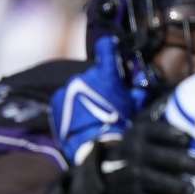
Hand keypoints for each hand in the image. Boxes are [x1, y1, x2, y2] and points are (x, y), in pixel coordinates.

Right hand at [43, 110, 194, 193]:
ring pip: (155, 181)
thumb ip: (156, 117)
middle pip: (161, 157)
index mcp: (136, 134)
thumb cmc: (132, 153)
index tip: (189, 140)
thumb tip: (175, 96)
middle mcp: (130, 153)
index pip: (157, 131)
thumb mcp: (139, 132)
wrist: (101, 181)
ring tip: (193, 191)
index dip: (175, 135)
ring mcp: (128, 176)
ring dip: (176, 186)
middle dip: (184, 163)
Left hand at [50, 36, 143, 165]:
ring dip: (83, 96)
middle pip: (92, 75)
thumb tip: (138, 89)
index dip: (108, 46)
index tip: (109, 47)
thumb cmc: (118, 127)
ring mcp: (67, 88)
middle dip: (98, 85)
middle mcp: (84, 77)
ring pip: (77, 88)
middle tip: (104, 102)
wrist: (93, 147)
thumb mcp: (133, 108)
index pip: (105, 47)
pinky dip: (69, 105)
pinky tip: (78, 118)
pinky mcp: (55, 101)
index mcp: (105, 75)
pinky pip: (64, 98)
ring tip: (90, 114)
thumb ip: (135, 93)